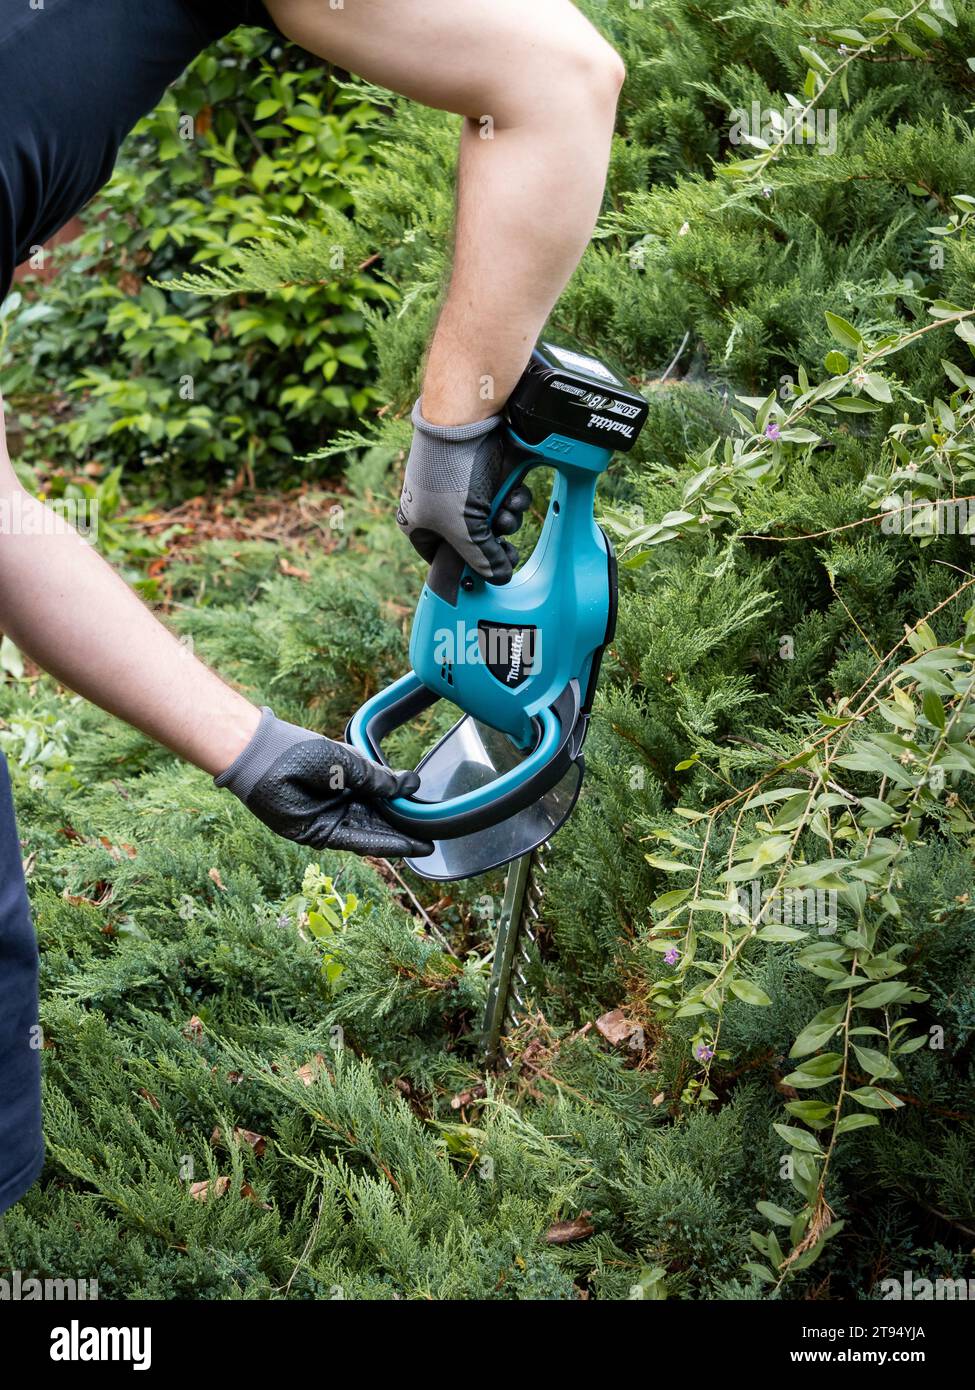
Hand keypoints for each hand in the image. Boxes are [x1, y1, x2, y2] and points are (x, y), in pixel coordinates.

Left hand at [215, 708, 432, 858]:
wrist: (267, 759)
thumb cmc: (304, 752)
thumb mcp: (350, 764)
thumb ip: (379, 780)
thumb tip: (411, 785)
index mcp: (350, 779)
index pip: (383, 797)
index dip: (404, 805)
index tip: (426, 812)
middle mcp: (342, 800)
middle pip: (379, 818)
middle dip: (405, 829)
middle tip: (432, 836)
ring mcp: (332, 818)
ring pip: (371, 832)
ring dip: (397, 839)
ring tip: (424, 845)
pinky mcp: (320, 834)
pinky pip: (355, 841)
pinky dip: (379, 844)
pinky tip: (403, 846)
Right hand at [396, 400, 531, 583]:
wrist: (466, 419)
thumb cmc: (451, 473)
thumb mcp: (465, 529)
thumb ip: (483, 560)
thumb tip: (500, 578)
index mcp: (418, 524)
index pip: (441, 559)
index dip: (465, 568)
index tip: (486, 576)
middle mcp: (440, 508)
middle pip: (474, 542)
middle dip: (493, 541)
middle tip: (504, 542)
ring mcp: (465, 490)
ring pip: (494, 520)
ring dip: (507, 519)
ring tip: (507, 510)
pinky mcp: (487, 475)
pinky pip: (505, 498)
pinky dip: (514, 499)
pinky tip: (514, 494)